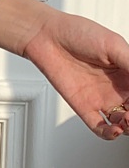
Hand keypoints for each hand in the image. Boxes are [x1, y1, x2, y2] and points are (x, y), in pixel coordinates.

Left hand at [22, 8, 128, 140]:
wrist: (46, 36)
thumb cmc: (78, 33)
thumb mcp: (113, 45)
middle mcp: (118, 88)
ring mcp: (102, 99)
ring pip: (123, 123)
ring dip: (128, 126)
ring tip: (126, 119)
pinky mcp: (84, 107)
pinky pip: (99, 127)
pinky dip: (108, 133)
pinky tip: (114, 130)